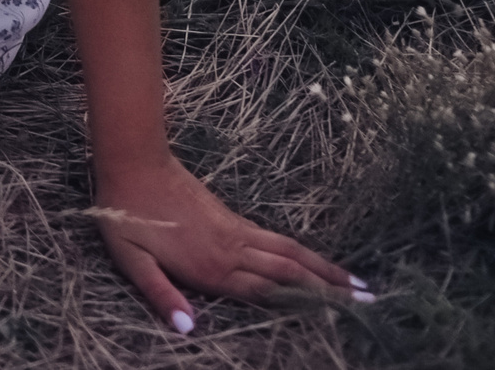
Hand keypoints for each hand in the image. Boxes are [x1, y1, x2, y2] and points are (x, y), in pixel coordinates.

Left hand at [90, 153, 369, 334]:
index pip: (265, 293)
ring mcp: (235, 231)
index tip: (337, 318)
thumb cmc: (125, 217)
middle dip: (328, 289)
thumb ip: (161, 295)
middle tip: (368, 301)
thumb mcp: (132, 262)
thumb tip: (188, 329)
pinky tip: (312, 260)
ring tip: (356, 282)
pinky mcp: (232, 218)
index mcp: (211, 268)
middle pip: (289, 272)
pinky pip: (276, 239)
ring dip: (324, 268)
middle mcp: (232, 250)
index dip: (301, 305)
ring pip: (289, 252)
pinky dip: (302, 252)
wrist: (133, 163)